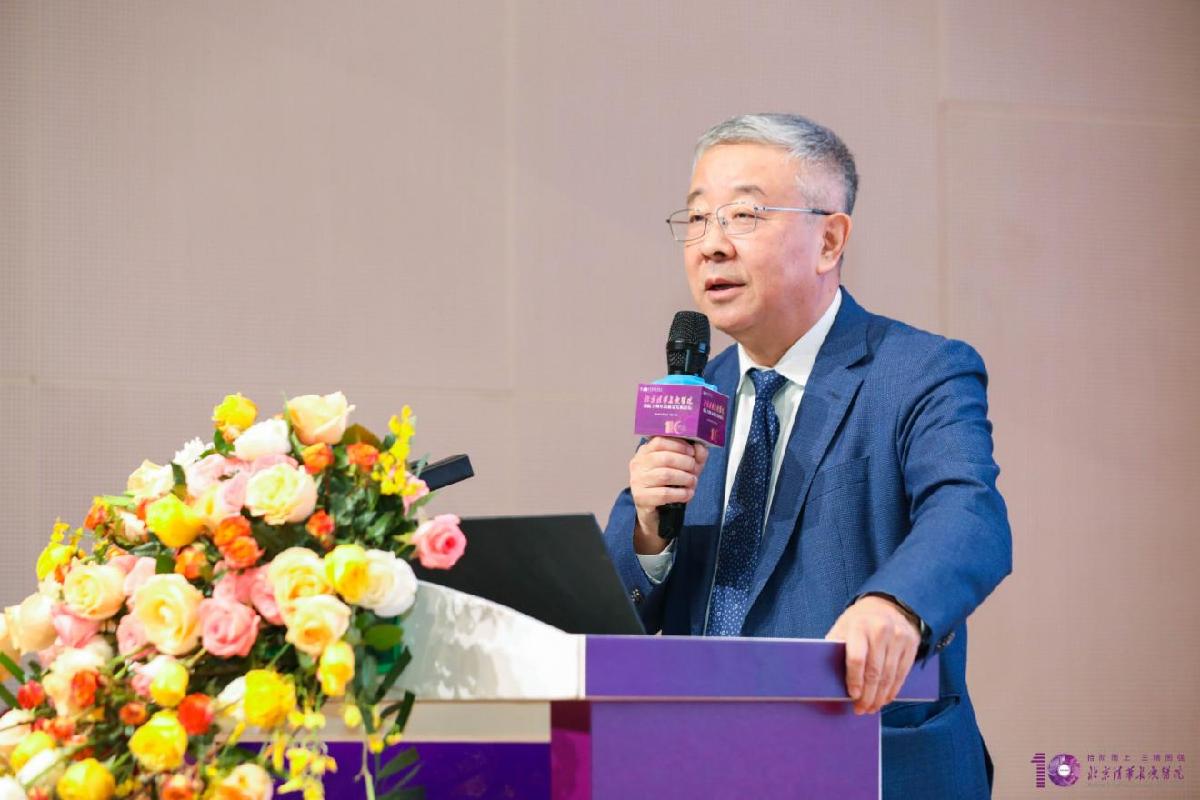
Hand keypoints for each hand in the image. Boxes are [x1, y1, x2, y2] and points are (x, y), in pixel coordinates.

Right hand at [629, 437, 708, 552]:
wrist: (656, 513)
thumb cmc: (668, 486)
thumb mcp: (683, 468)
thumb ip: (694, 455)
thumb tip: (700, 447)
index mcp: (645, 452)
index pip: (660, 441)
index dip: (679, 445)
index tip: (692, 452)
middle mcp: (638, 464)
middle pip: (665, 458)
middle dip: (685, 463)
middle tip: (694, 470)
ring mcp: (637, 481)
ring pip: (665, 475)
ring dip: (685, 478)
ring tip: (692, 482)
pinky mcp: (641, 498)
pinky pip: (664, 493)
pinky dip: (681, 494)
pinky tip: (688, 494)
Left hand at [825, 595, 921, 713]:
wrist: (888, 604)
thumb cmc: (858, 622)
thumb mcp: (842, 627)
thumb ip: (836, 648)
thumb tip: (825, 677)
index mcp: (858, 626)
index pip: (857, 658)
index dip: (855, 680)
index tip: (853, 696)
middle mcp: (880, 630)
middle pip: (875, 671)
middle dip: (868, 695)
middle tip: (861, 709)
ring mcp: (898, 637)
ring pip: (889, 676)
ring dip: (880, 697)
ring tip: (872, 708)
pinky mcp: (911, 644)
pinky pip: (902, 673)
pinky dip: (893, 689)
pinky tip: (886, 698)